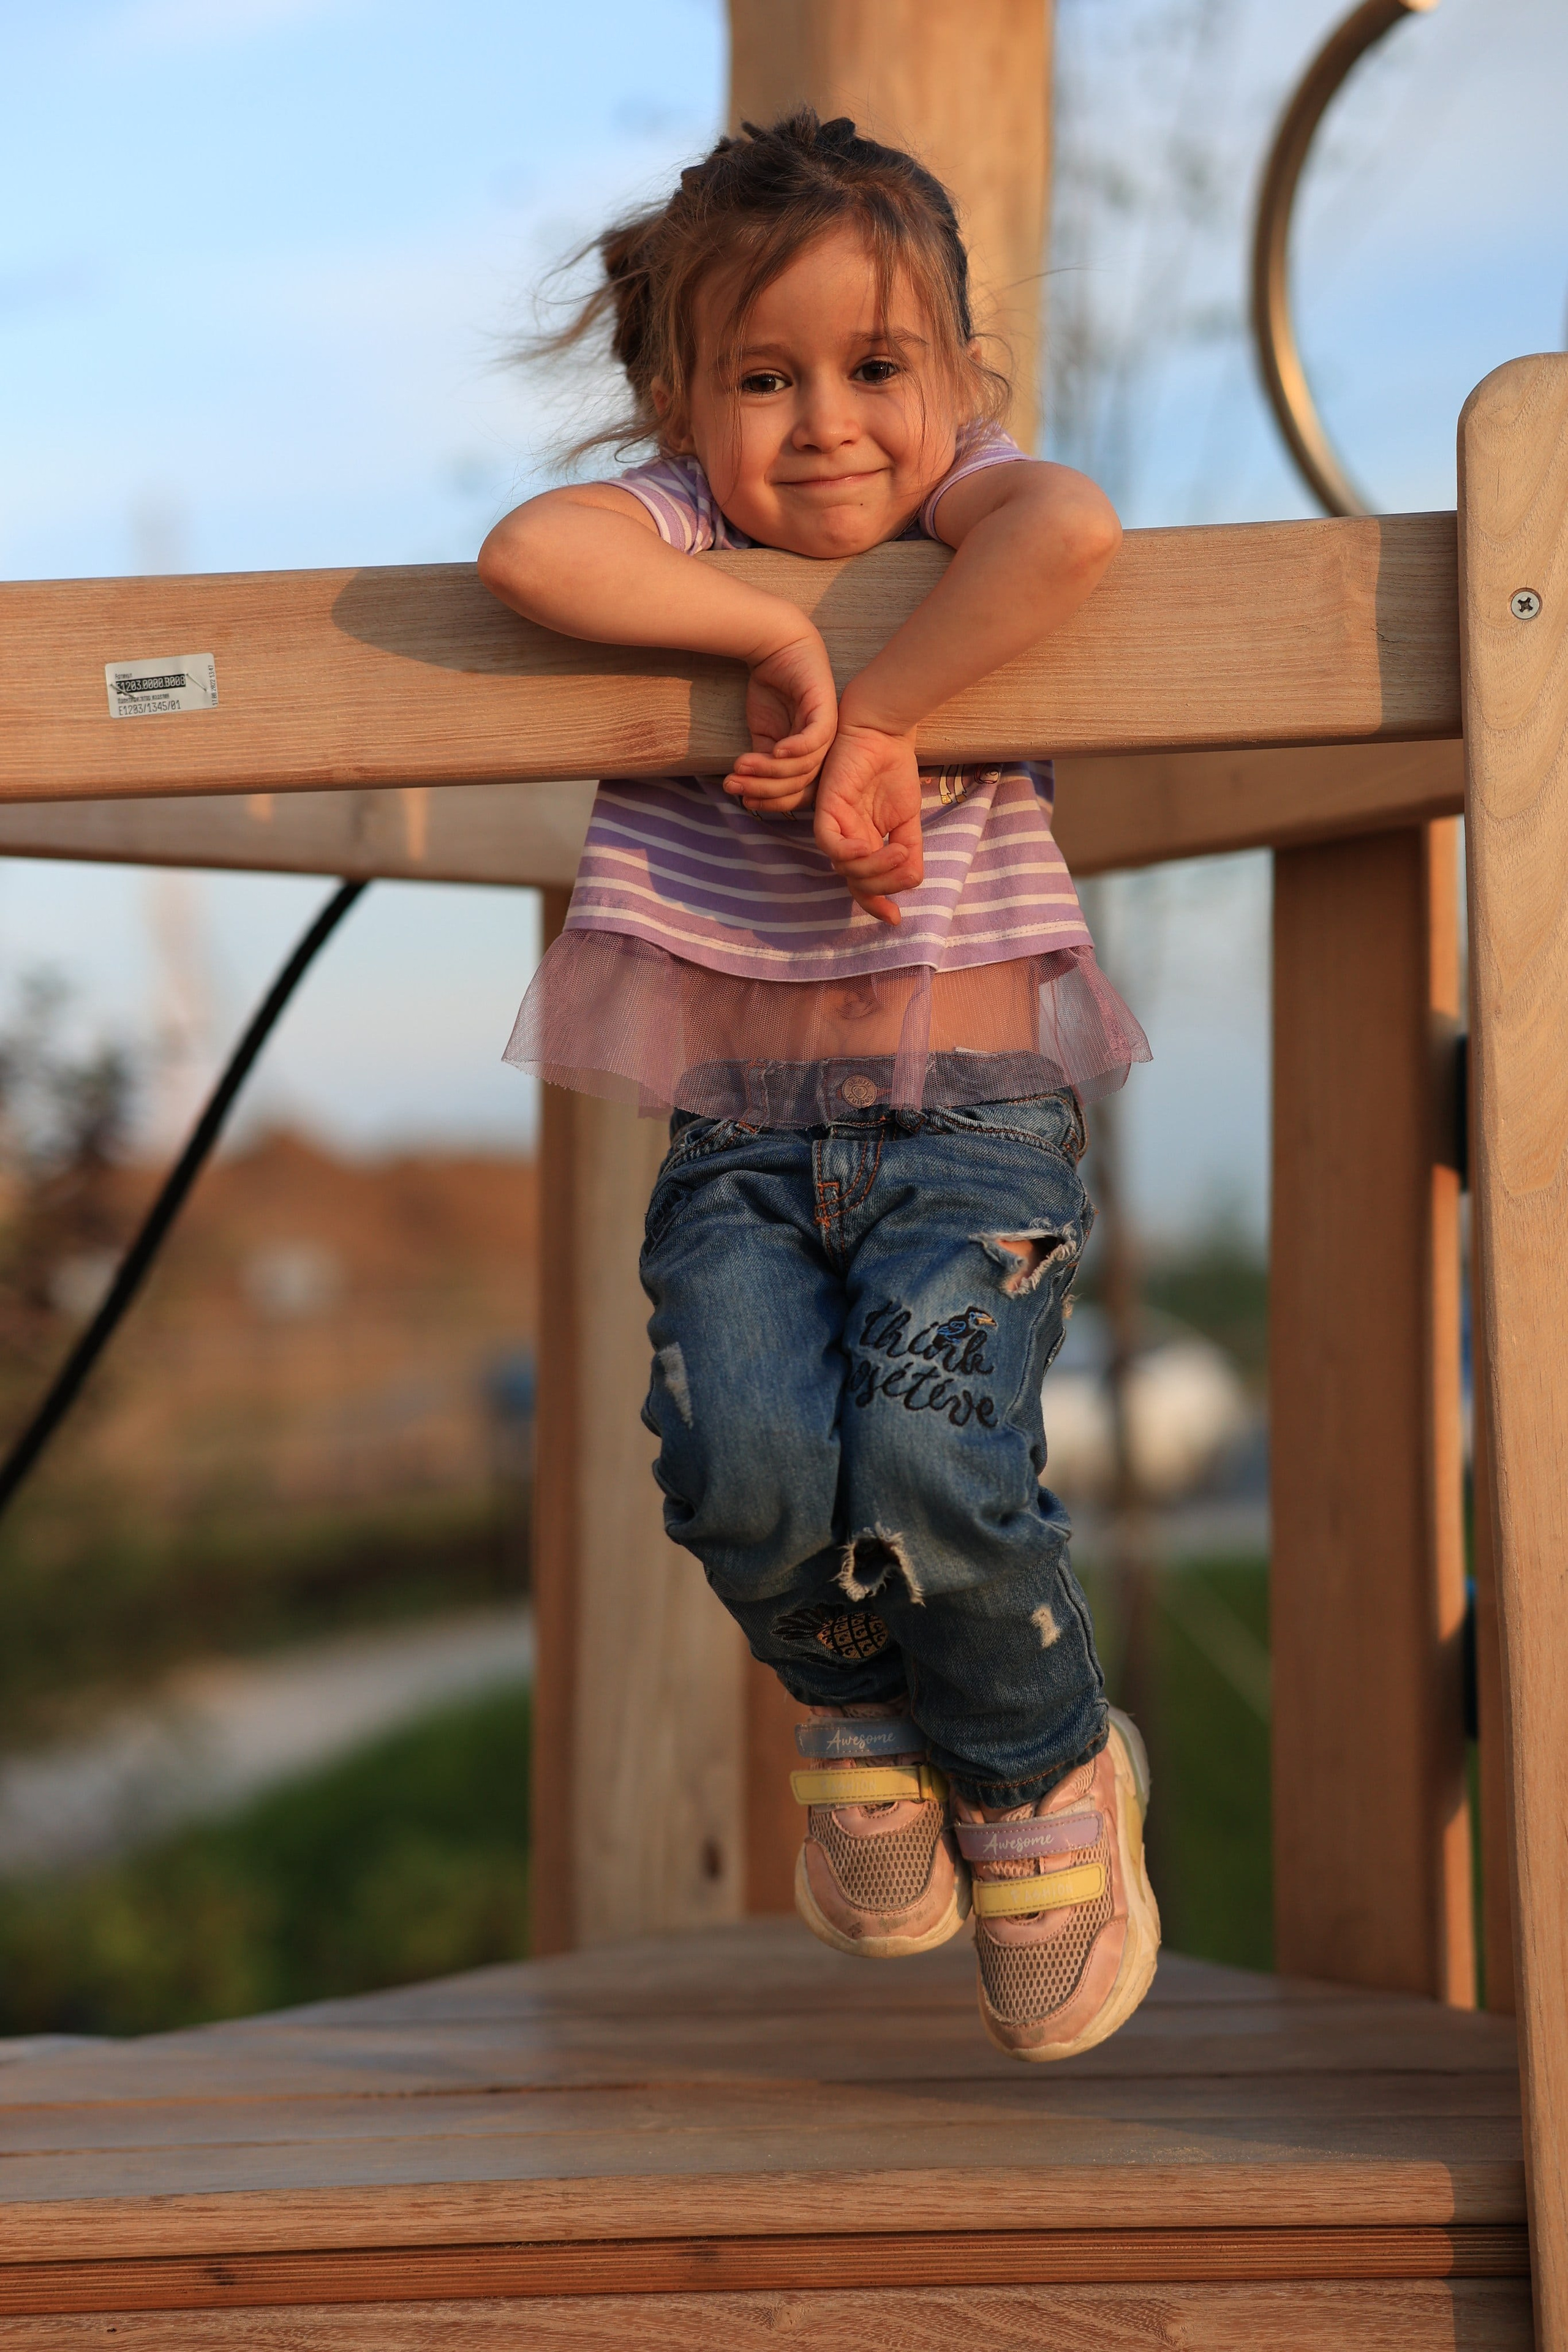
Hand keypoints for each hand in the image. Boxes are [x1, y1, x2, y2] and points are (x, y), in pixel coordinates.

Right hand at [723, 630, 836, 815]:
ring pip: (805, 765)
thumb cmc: (770, 689)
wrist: (775, 645)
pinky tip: (775, 751)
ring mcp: (828, 729)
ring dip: (770, 770)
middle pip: (800, 782)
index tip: (743, 801)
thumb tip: (749, 792)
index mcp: (810, 757)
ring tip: (741, 767)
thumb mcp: (762, 732)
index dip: (771, 801)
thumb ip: (762, 761)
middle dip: (764, 788)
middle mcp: (823, 747)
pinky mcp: (826, 708)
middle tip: (734, 785)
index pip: (798, 791)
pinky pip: (816, 737)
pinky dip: (797, 748)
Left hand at [813, 720, 922, 924]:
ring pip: (847, 868)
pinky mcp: (826, 809)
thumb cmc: (894, 772)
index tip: (895, 919)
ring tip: (900, 850)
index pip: (864, 886)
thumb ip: (909, 853)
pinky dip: (851, 853)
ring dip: (876, 868)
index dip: (877, 906)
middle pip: (858, 883)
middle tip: (906, 864)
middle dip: (884, 885)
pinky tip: (871, 846)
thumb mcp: (909, 820)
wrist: (885, 733)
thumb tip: (910, 882)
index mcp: (865, 845)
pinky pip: (830, 844)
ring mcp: (836, 826)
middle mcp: (847, 840)